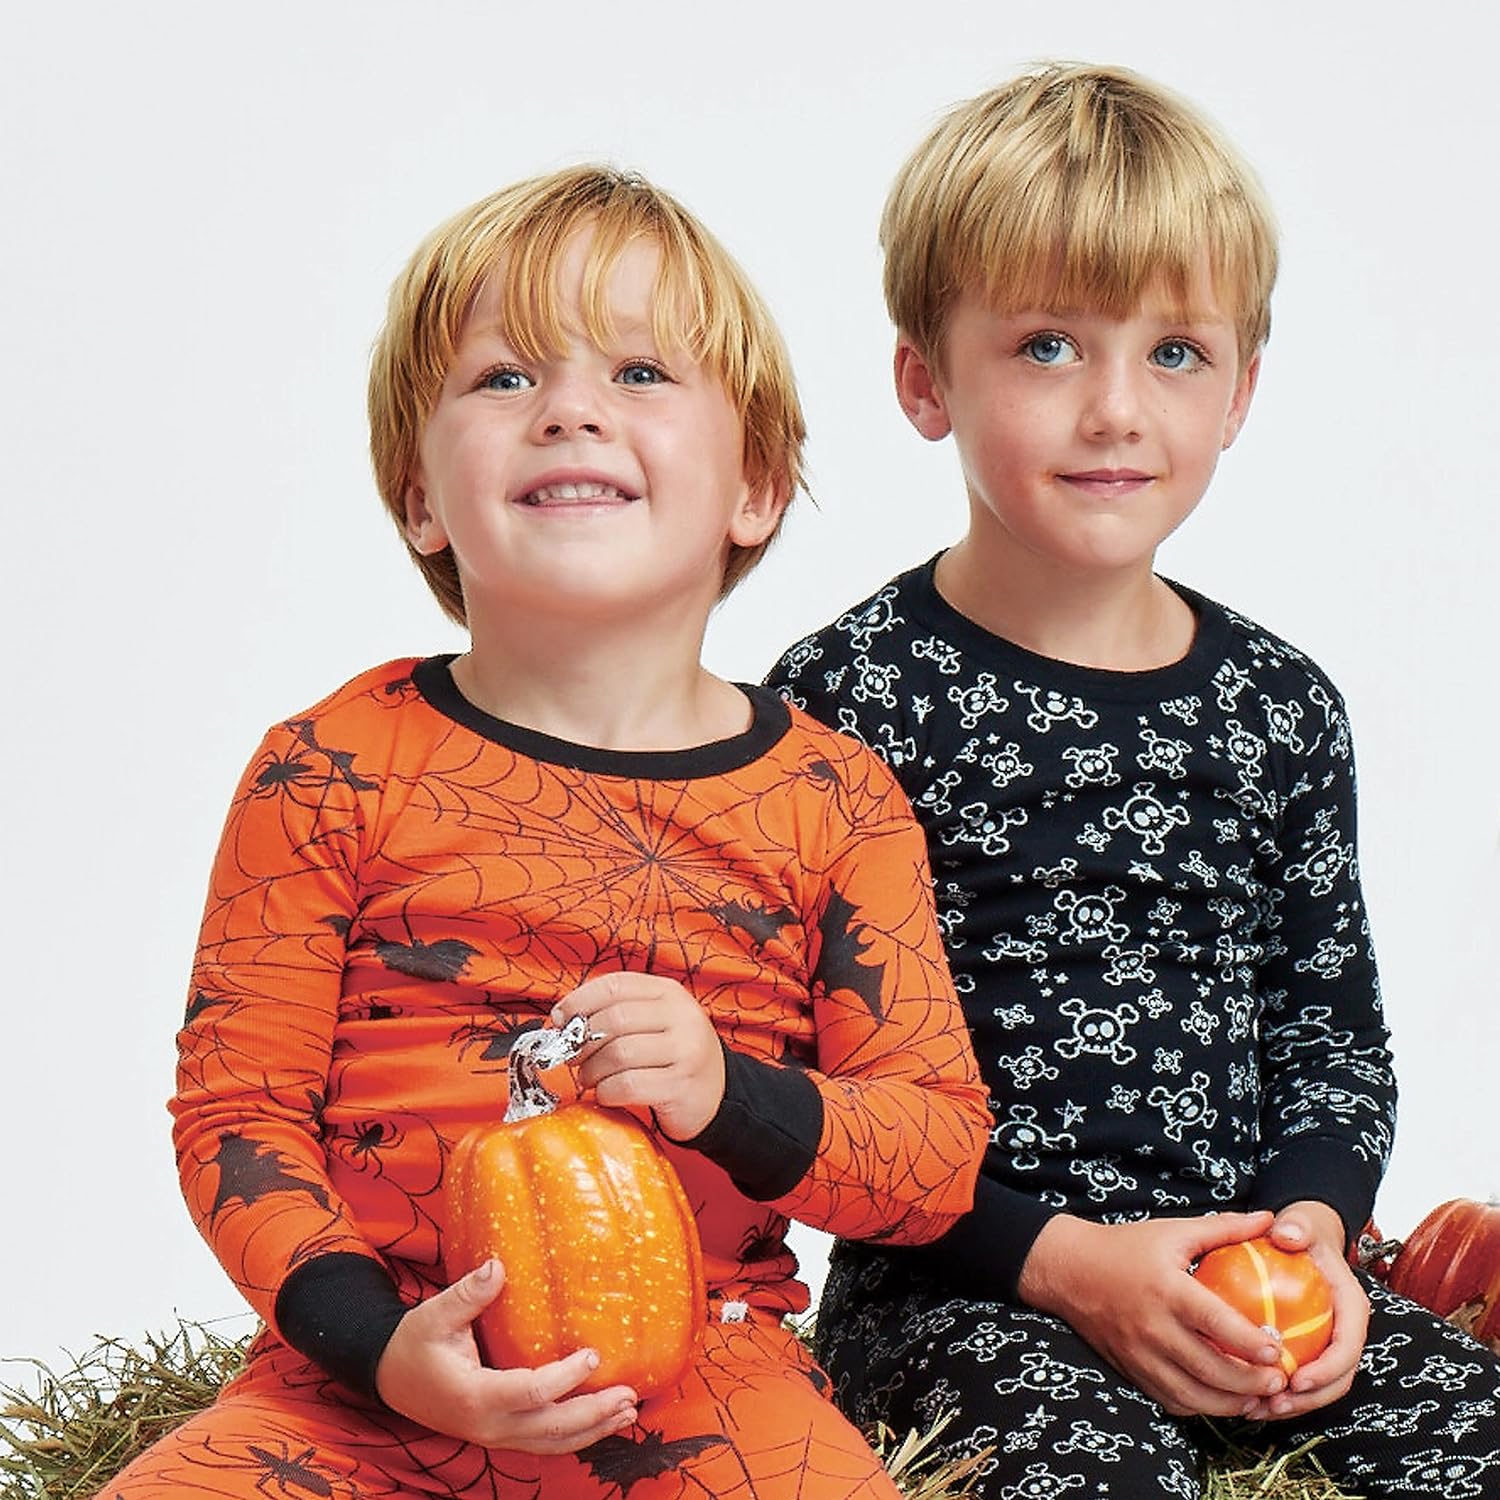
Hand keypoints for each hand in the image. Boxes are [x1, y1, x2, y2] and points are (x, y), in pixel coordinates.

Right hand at [375, 1259, 637, 1451]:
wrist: (390, 1378)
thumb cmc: (415, 1343)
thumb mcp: (434, 1315)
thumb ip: (468, 1294)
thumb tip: (498, 1266)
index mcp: (473, 1396)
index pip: (529, 1393)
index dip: (565, 1378)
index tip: (593, 1354)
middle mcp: (487, 1425)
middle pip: (549, 1429)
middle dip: (592, 1414)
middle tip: (629, 1395)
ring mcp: (494, 1435)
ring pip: (550, 1443)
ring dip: (592, 1430)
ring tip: (628, 1413)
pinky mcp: (500, 1434)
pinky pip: (542, 1442)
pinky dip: (574, 1436)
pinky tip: (600, 1422)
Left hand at [553, 972, 724, 1140]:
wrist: (718, 1093)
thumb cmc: (674, 1055)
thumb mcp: (656, 1021)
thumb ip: (617, 1012)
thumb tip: (563, 1019)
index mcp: (669, 992)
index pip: (615, 985)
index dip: (579, 1001)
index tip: (560, 1020)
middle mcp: (681, 1016)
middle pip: (613, 1020)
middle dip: (582, 1041)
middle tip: (572, 1057)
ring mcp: (685, 1050)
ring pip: (618, 1054)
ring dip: (592, 1070)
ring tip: (589, 1078)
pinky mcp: (680, 1085)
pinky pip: (627, 1085)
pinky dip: (606, 1092)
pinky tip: (606, 1093)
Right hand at [1018, 1210, 1289, 1416]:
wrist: (1068, 1270)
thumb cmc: (1125, 1247)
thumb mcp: (1172, 1231)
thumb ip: (1223, 1228)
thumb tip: (1270, 1220)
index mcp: (1167, 1290)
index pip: (1216, 1323)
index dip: (1251, 1343)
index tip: (1278, 1350)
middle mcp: (1153, 1327)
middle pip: (1210, 1369)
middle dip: (1251, 1383)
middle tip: (1280, 1382)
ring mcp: (1141, 1355)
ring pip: (1194, 1395)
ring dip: (1231, 1404)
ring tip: (1258, 1398)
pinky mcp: (1132, 1371)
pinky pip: (1172, 1401)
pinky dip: (1202, 1407)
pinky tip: (1222, 1400)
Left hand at [1245, 1201, 1367, 1419]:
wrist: (1302, 1237)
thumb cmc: (1302, 1232)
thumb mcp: (1303, 1224)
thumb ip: (1298, 1226)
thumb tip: (1286, 1234)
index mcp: (1351, 1308)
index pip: (1349, 1347)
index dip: (1328, 1370)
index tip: (1297, 1380)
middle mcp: (1345, 1332)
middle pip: (1337, 1378)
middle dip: (1309, 1398)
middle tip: (1273, 1403)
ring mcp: (1327, 1344)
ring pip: (1319, 1387)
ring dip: (1292, 1403)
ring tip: (1258, 1409)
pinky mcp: (1309, 1350)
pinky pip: (1298, 1378)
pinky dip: (1277, 1391)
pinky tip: (1247, 1396)